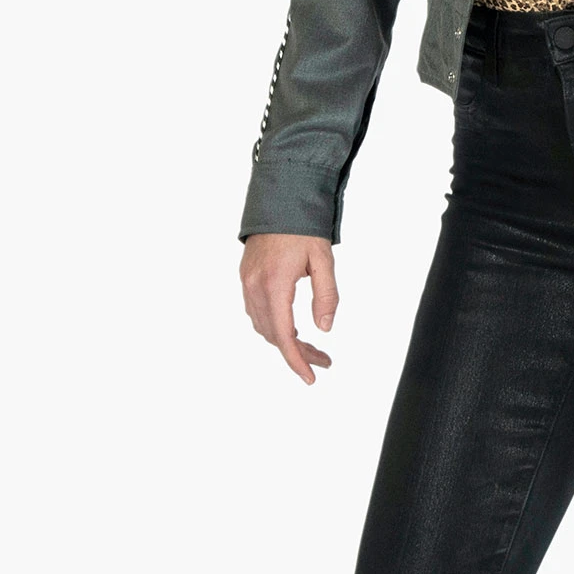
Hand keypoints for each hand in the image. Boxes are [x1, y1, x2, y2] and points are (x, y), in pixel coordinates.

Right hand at [240, 233, 339, 383]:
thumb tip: (325, 328)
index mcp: (274, 284)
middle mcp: (255, 287)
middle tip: (323, 360)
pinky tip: (291, 327)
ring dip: (284, 341)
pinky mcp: (246, 277)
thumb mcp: (323, 259)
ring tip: (311, 347)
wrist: (280, 197)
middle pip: (274, 335)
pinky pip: (257, 312)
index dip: (297, 360)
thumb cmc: (304, 226)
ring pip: (263, 326)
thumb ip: (326, 294)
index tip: (311, 376)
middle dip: (297, 353)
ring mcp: (247, 283)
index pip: (284, 335)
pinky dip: (273, 326)